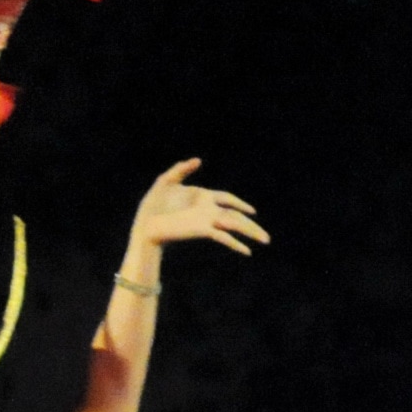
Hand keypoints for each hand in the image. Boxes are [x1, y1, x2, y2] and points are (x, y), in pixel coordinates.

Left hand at [128, 158, 269, 258]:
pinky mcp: (201, 230)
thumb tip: (198, 160)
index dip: (239, 203)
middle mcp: (207, 210)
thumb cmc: (152, 205)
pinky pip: (223, 236)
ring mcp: (206, 220)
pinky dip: (235, 243)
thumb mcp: (166, 182)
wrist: (144, 225)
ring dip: (250, 233)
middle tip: (267, 237)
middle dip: (251, 225)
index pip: (226, 198)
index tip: (253, 211)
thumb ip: (181, 169)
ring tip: (265, 240)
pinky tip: (247, 251)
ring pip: (234, 225)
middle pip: (235, 215)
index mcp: (201, 197)